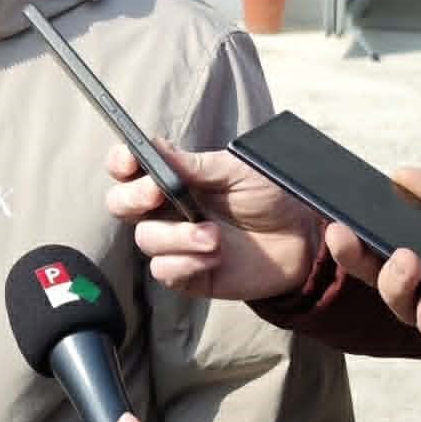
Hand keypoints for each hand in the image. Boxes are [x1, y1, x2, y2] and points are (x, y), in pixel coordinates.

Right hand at [104, 141, 322, 299]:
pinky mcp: (187, 273)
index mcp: (173, 178)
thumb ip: (194, 165)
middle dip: (133, 197)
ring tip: (213, 236)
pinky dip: (186, 263)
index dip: (121, 162)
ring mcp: (175, 242)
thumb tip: (156, 148)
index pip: (130, 168)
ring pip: (145, 239)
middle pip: (120, 203)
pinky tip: (213, 258)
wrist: (300, 238)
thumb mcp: (236, 171)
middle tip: (158, 194)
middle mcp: (166, 209)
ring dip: (177, 236)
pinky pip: (164, 270)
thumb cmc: (268, 196)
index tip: (130, 160)